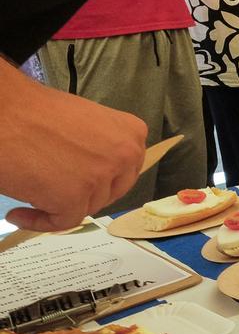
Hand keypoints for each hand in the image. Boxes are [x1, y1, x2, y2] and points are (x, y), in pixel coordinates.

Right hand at [0, 77, 146, 231]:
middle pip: (109, 192)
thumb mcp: (87, 123)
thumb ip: (103, 147)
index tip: (83, 184)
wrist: (2, 110)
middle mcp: (125, 155)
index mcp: (132, 133)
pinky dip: (38, 222)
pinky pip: (62, 222)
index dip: (102, 181)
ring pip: (86, 207)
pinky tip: (19, 214)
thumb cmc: (33, 112)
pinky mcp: (73, 197)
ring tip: (32, 189)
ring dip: (58, 205)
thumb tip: (97, 172)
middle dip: (83, 195)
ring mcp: (101, 177)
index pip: (126, 171)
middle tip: (55, 190)